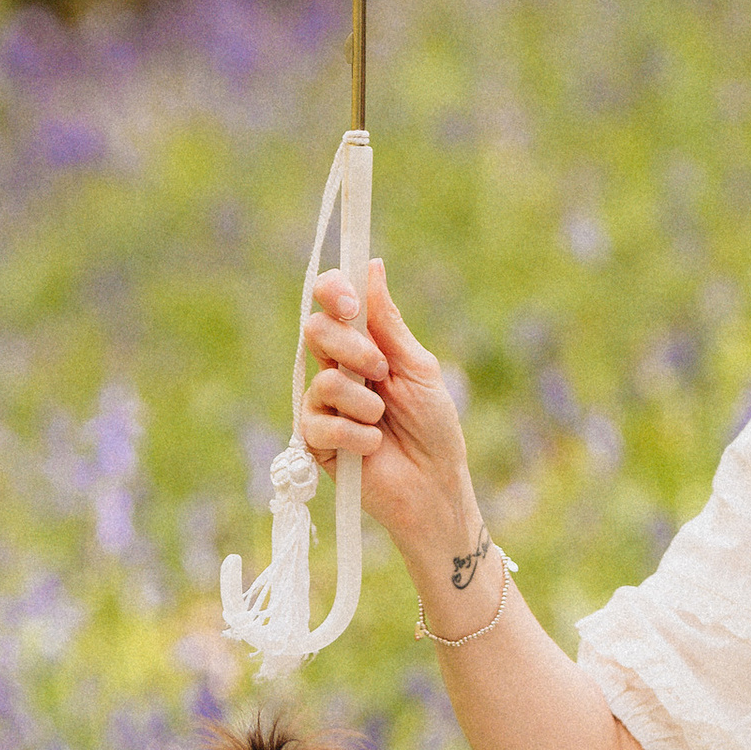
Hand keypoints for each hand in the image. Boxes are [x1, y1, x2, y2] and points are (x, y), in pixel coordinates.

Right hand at [301, 259, 478, 563]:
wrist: (434, 484)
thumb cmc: (434, 426)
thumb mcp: (417, 367)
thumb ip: (388, 322)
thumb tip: (371, 266)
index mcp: (362, 344)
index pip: (331, 302)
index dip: (332, 292)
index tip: (350, 303)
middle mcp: (336, 368)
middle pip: (316, 331)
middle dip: (351, 348)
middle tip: (381, 370)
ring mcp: (323, 404)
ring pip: (322, 379)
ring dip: (361, 399)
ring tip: (382, 419)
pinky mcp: (316, 440)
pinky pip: (318, 421)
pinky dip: (353, 433)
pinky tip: (372, 445)